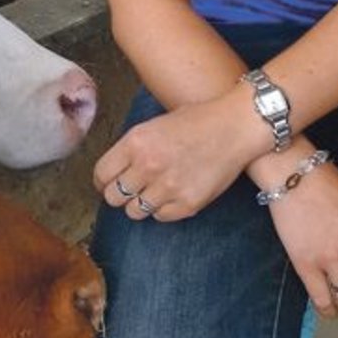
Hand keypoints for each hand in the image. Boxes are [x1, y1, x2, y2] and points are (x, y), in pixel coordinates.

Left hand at [93, 94, 254, 222]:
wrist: (236, 127)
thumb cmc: (198, 120)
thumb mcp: (155, 124)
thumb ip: (132, 148)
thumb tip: (114, 172)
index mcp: (136, 142)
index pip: (102, 174)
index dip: (103, 180)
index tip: (109, 182)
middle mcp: (148, 166)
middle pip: (113, 197)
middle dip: (119, 194)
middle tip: (132, 188)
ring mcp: (168, 187)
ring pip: (134, 212)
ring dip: (140, 203)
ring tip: (154, 191)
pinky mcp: (188, 203)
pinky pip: (160, 217)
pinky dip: (163, 209)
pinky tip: (173, 194)